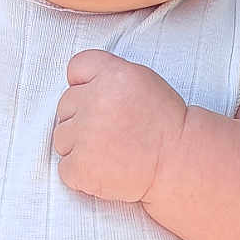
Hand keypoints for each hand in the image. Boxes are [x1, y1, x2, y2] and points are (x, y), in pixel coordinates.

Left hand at [52, 50, 187, 202]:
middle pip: (65, 106)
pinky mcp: (80, 167)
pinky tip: (106, 169)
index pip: (76, 67)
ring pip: (61, 138)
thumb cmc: (163, 123)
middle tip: (113, 132)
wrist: (178, 163)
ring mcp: (85, 136)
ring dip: (79, 147)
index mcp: (113, 74)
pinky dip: (81, 173)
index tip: (101, 100)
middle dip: (83, 119)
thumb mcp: (141, 80)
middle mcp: (96, 101)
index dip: (85, 84)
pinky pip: (65, 167)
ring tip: (111, 152)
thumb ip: (108, 75)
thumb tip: (75, 84)